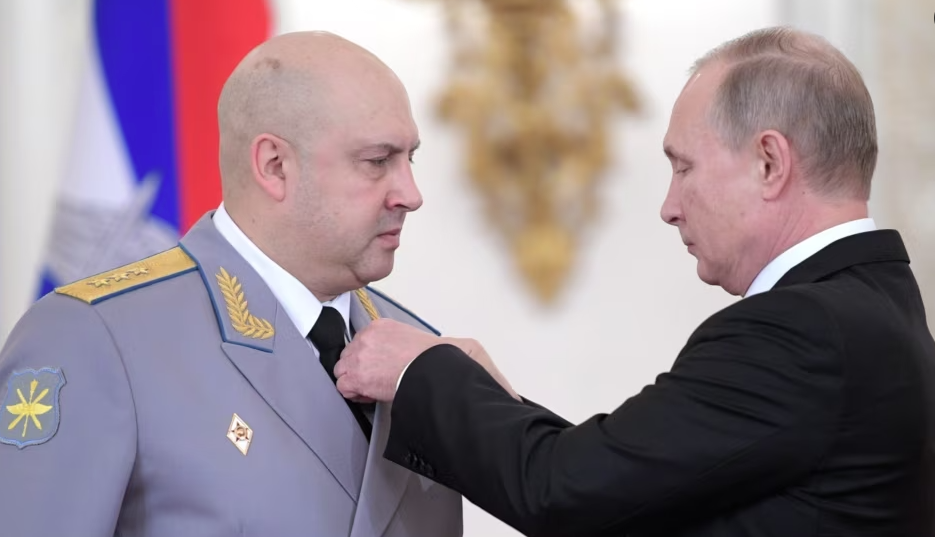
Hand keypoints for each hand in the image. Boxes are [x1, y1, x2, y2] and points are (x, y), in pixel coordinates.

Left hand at [334, 319, 520, 401]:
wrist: (433, 376)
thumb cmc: (445, 366)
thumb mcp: (464, 349)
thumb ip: (469, 357)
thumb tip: (507, 390)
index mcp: (386, 326)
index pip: (367, 342)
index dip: (375, 361)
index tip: (388, 371)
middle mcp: (368, 336)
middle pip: (353, 356)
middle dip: (364, 371)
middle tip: (383, 382)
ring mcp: (358, 355)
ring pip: (346, 372)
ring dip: (358, 383)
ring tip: (379, 390)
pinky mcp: (354, 374)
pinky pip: (344, 387)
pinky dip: (355, 395)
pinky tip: (371, 396)